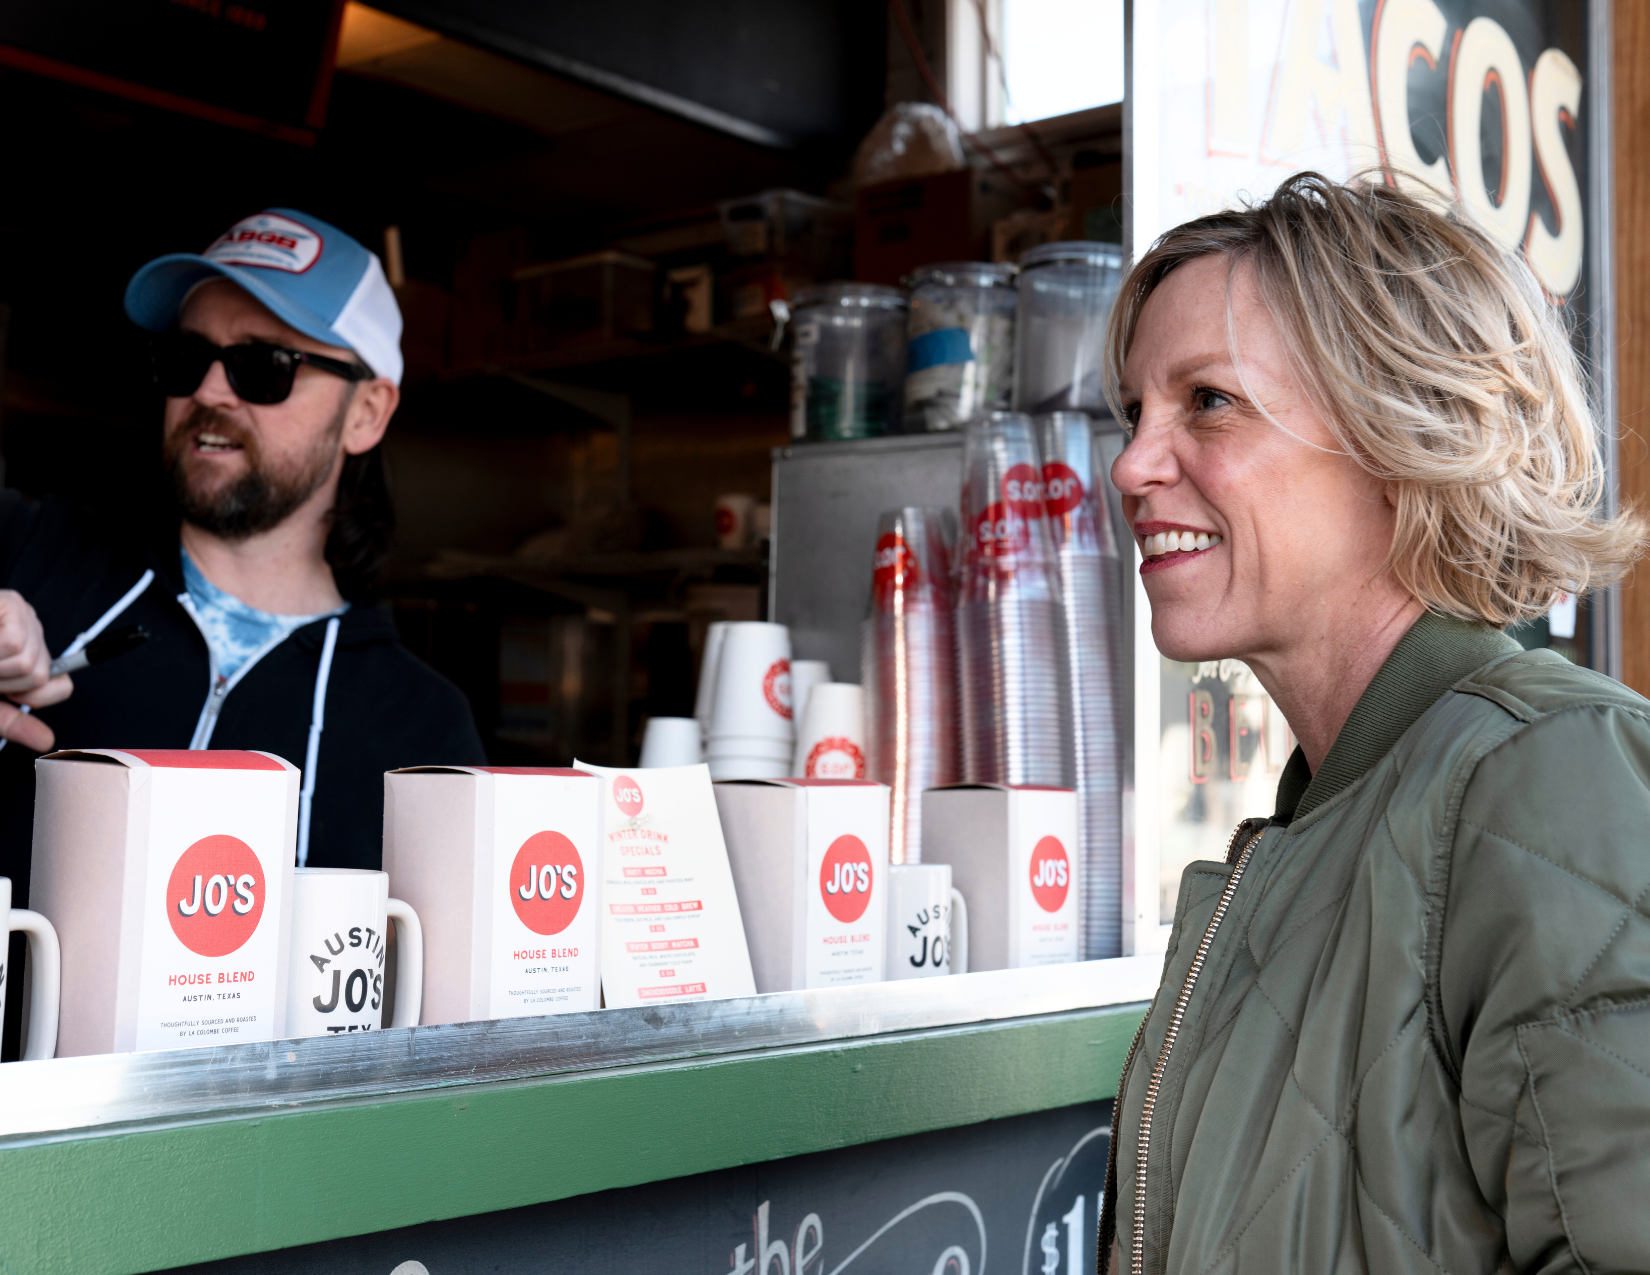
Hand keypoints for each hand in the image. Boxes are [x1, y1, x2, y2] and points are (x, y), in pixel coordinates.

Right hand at [0, 590, 71, 750]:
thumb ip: (10, 720)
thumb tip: (46, 741)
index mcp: (28, 653)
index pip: (60, 686)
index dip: (30, 697)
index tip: (3, 690)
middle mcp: (31, 630)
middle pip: (41, 675)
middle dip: (2, 683)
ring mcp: (22, 613)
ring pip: (28, 662)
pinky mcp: (11, 603)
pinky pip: (14, 644)